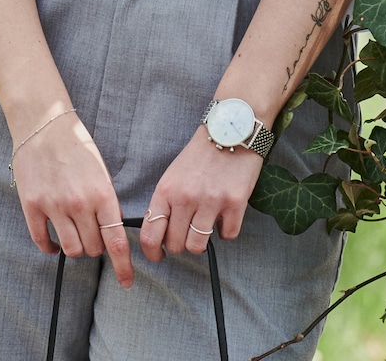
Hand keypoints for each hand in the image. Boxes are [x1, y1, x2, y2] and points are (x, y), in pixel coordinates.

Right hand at [13, 110, 134, 285]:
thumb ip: (107, 203)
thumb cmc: (76, 146)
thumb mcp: (101, 172)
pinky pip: (42, 241)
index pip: (116, 242)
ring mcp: (53, 205)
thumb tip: (112, 231)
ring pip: (70, 249)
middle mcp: (79, 203)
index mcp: (102, 194)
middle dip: (96, 248)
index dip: (123, 267)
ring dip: (75, 248)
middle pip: (92, 249)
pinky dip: (50, 248)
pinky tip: (54, 243)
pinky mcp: (32, 205)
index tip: (127, 282)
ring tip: (74, 236)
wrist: (43, 123)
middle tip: (92, 235)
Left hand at [138, 129, 263, 263]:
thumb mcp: (173, 175)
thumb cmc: (200, 155)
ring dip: (200, 242)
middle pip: (175, 244)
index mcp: (165, 190)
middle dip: (179, 245)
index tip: (158, 256)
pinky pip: (228, 236)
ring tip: (204, 229)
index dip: (152, 253)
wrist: (230, 130)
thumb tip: (160, 234)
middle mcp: (185, 198)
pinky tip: (224, 217)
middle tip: (185, 235)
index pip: (150, 234)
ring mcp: (211, 202)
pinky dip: (226, 232)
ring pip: (198, 246)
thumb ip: (166, 203)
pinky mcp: (235, 203)